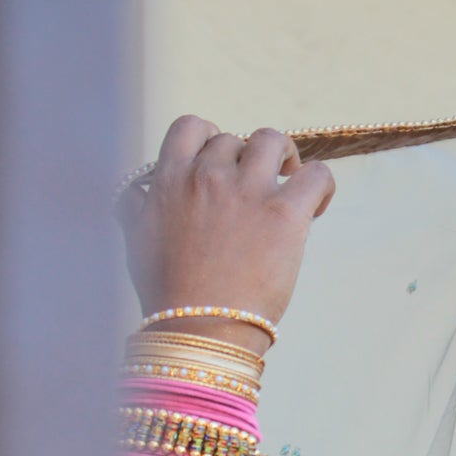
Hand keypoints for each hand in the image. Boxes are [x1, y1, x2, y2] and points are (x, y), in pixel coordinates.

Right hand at [116, 117, 335, 352]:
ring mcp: (246, 192)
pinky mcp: (284, 213)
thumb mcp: (136, 242)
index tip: (221, 163)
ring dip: (284, 157)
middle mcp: (206, 176)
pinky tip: (316, 205)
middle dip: (245, 161)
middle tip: (256, 192)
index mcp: (169, 180)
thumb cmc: (167, 295)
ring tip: (289, 183)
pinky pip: (316, 174)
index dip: (210, 138)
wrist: (199, 330)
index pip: (191, 126)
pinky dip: (321, 183)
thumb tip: (133, 194)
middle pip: (234, 139)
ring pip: (273, 141)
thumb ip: (135, 208)